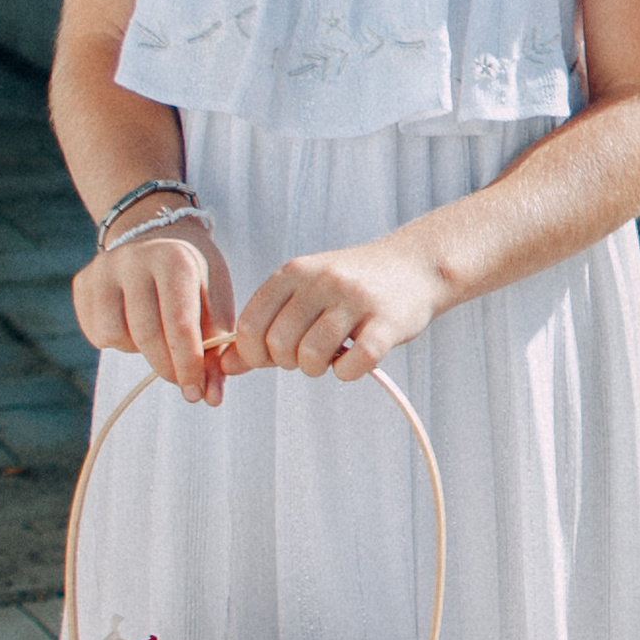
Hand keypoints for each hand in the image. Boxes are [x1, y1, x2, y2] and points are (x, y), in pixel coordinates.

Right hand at [73, 226, 237, 408]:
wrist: (156, 234)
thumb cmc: (194, 276)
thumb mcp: (215, 302)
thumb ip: (217, 349)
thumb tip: (210, 398)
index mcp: (174, 259)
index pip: (179, 324)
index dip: (189, 365)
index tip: (197, 393)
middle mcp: (133, 259)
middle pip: (146, 335)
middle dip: (168, 368)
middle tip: (183, 383)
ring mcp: (103, 269)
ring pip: (115, 336)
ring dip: (140, 350)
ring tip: (157, 335)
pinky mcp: (82, 282)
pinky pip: (96, 333)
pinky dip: (118, 341)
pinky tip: (134, 324)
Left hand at [228, 233, 446, 381]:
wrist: (415, 266)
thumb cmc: (349, 287)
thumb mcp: (302, 295)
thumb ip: (263, 328)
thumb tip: (224, 366)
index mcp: (293, 272)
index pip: (250, 326)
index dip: (253, 353)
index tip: (273, 356)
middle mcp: (321, 281)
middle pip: (279, 345)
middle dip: (289, 362)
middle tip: (309, 354)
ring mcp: (355, 300)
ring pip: (312, 357)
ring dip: (317, 369)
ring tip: (332, 356)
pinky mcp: (386, 323)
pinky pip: (352, 366)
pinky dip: (348, 373)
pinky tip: (356, 360)